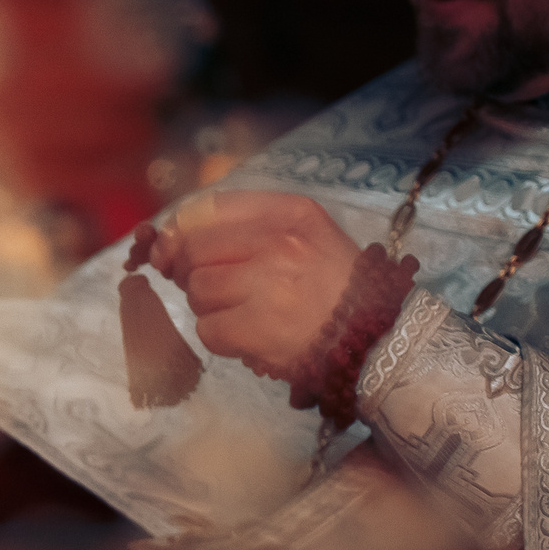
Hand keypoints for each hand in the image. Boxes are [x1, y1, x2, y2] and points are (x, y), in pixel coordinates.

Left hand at [144, 190, 361, 374]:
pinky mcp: (259, 328)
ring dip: (210, 308)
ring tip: (245, 313)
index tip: (177, 249)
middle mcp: (280, 243)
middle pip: (194, 251)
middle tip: (220, 290)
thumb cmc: (336, 289)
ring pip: (197, 291)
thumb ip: (244, 227)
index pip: (208, 209)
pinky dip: (221, 338)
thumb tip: (168, 240)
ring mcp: (269, 286)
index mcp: (292, 214)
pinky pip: (207, 329)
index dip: (181, 231)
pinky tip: (248, 337)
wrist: (380, 340)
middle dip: (193, 273)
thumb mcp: (306, 237)